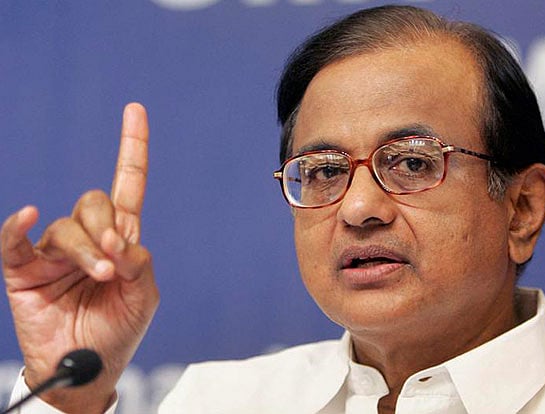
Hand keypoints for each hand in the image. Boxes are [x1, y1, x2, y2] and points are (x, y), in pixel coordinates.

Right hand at [1, 103, 158, 412]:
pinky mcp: (24, 270)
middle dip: (106, 229)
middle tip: (114, 263)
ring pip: (66, 226)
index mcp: (119, 239)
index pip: (127, 185)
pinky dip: (18, 227)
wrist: (88, 369)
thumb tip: (121, 239)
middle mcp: (87, 239)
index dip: (132, 148)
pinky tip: (27, 216)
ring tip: (98, 276)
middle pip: (94, 202)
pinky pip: (14, 240)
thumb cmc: (118, 331)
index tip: (135, 110)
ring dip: (85, 249)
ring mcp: (54, 252)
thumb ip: (139, 262)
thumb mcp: (143, 296)